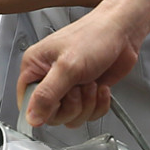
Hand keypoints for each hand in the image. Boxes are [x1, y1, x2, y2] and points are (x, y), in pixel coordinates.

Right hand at [16, 6, 142, 127]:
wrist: (122, 31)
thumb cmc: (95, 36)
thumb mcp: (67, 67)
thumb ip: (46, 95)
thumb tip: (32, 118)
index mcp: (35, 67)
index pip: (27, 104)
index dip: (44, 110)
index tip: (59, 102)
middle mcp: (49, 78)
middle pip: (51, 115)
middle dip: (72, 106)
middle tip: (78, 88)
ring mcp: (68, 87)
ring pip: (71, 117)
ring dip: (87, 105)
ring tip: (90, 83)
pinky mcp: (85, 92)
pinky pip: (88, 114)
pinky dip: (99, 104)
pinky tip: (100, 87)